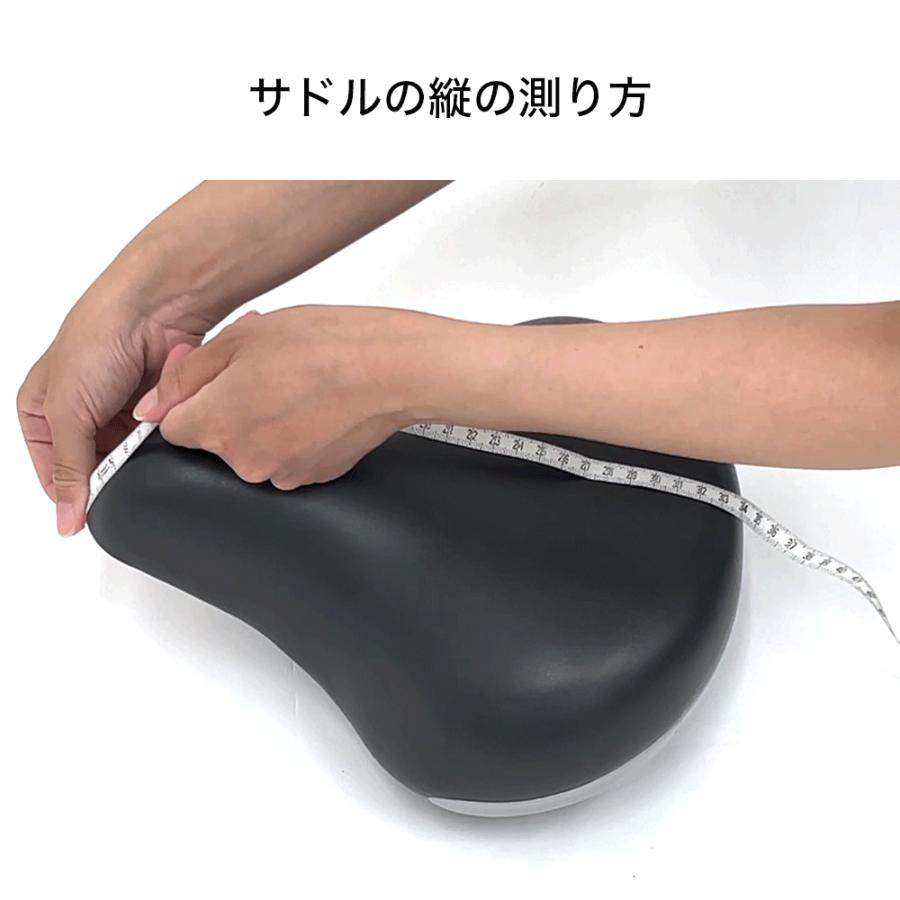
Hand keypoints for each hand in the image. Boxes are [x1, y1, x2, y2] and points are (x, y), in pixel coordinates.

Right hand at [17, 295, 204, 535]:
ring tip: (140, 436)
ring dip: (136, 451)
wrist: (153, 309)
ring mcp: (116, 409)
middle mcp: (77, 410)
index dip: (71, 491)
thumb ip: (69, 468)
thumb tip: (66, 519)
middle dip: (109, 466)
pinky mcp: (150, 407)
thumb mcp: (68, 411)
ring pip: (127, 456)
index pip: (51, 471)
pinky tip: (159, 431)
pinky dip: (157, 439)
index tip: (90, 509)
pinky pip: (154, 442)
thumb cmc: (96, 340)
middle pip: (92, 465)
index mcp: (39, 409)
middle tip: (122, 466)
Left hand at [134, 305, 457, 488]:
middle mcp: (243, 461)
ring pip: (252, 451)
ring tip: (297, 387)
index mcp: (216, 423)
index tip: (216, 380)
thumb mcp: (242, 338)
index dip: (193, 399)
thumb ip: (187, 376)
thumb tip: (152, 407)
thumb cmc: (323, 344)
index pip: (174, 427)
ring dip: (264, 424)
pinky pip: (286, 459)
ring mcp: (281, 475)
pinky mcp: (313, 479)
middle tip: (265, 373)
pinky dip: (294, 438)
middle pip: (215, 441)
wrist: (390, 369)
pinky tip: (316, 408)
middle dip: (230, 410)